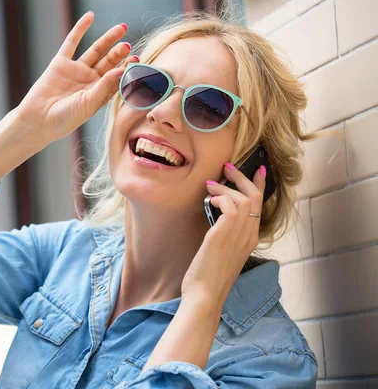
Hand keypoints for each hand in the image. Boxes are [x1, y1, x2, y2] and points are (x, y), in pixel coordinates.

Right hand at [15, 11, 137, 142]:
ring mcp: (76, 70)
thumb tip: (121, 70)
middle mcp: (89, 81)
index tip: (136, 60)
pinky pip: (72, 42)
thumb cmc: (65, 119)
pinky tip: (90, 16)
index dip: (127, 68)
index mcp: (99, 93)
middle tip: (128, 45)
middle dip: (119, 52)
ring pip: (95, 50)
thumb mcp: (89, 104)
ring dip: (108, 39)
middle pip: (108, 62)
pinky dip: (80, 28)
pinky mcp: (61, 63)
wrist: (38, 120)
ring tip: (121, 28)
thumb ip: (104, 87)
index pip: (117, 77)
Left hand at [181, 163, 266, 305]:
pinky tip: (209, 200)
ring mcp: (238, 235)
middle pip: (254, 197)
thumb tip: (216, 216)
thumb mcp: (221, 252)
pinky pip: (229, 206)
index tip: (257, 170)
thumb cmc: (208, 278)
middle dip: (242, 178)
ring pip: (243, 198)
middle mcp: (248, 236)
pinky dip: (220, 198)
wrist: (204, 296)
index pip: (260, 206)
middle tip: (228, 167)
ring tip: (210, 186)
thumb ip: (224, 234)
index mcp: (250, 240)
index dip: (259, 186)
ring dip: (226, 187)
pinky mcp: (222, 235)